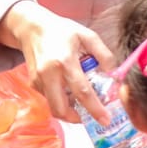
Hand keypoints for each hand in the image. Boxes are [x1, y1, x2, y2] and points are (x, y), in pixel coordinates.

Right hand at [3, 0, 115, 123]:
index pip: (82, 91)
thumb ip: (103, 54)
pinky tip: (69, 90)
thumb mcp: (87, 36)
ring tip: (81, 100)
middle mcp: (49, 74)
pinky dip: (61, 100)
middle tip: (91, 116)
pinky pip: (49, 99)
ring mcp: (38, 80)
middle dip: (77, 118)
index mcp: (65, 61)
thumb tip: (114, 74)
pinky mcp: (33, 83)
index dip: (95, 109)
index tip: (105, 120)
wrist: (32, 27)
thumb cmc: (62, 31)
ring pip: (54, 107)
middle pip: (61, 108)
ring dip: (69, 110)